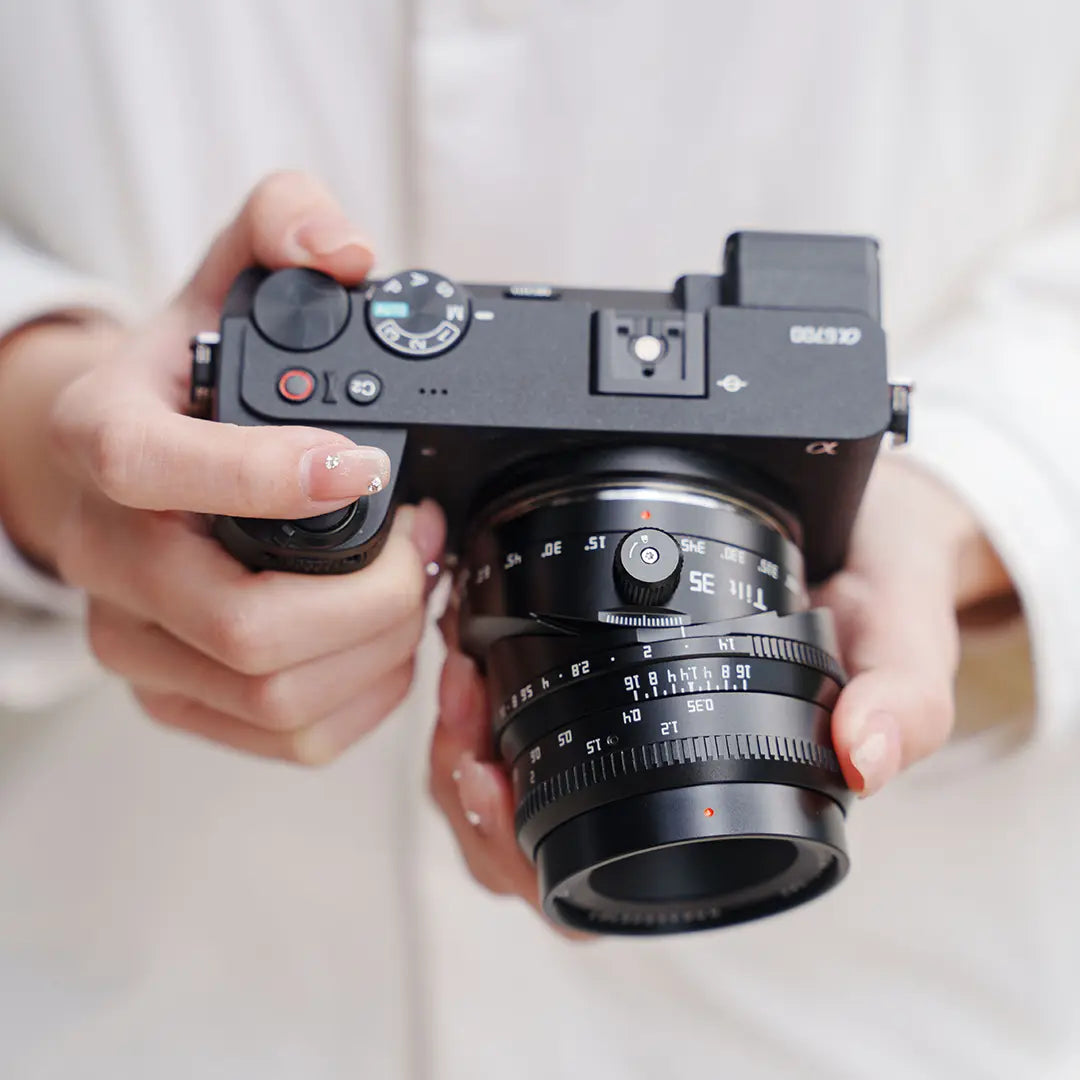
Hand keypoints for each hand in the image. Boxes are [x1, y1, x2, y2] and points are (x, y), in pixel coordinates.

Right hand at [0, 171, 444, 761]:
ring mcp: (140, 643)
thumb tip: (345, 249)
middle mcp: (111, 559)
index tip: (365, 466)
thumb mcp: (222, 281)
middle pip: (246, 627)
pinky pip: (285, 736)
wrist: (118, 468)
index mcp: (105, 442)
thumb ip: (280, 222)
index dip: (267, 478)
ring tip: (411, 585)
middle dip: (372, 594)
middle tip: (423, 540)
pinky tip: (381, 640)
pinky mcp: (177, 697)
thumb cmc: (179, 385)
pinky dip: (362, 698)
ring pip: (277, 696)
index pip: (158, 472)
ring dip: (378, 647)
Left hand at [428, 454, 1012, 912]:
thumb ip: (904, 693)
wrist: (873, 506)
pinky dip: (472, 686)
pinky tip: (466, 641)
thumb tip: (864, 756)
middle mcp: (662, 763)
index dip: (529, 855)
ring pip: (503, 782)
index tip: (490, 778)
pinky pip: (513, 706)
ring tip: (457, 674)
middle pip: (526, 844)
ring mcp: (625, 715)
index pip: (607, 874)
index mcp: (721, 784)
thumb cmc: (884, 574)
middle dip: (468, 790)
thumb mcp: (906, 626)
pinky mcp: (600, 658)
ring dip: (456, 737)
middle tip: (459, 714)